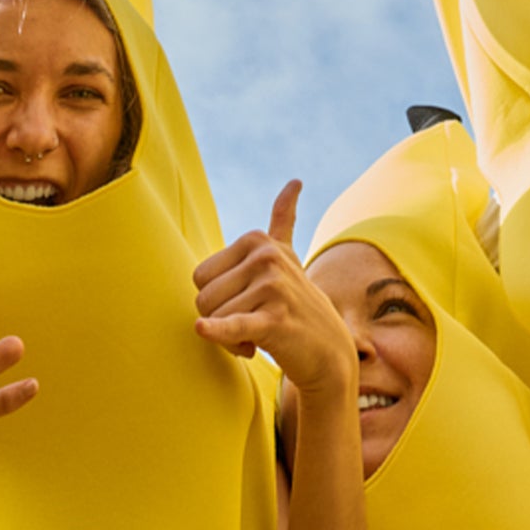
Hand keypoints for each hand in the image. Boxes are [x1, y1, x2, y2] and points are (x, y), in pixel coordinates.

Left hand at [192, 182, 358, 400]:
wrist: (328, 347)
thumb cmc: (295, 300)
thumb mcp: (286, 256)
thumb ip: (283, 220)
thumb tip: (295, 181)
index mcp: (257, 241)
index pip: (200, 277)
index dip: (216, 299)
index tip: (244, 304)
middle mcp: (266, 258)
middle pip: (204, 298)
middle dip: (220, 320)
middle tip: (250, 324)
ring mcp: (272, 288)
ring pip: (216, 320)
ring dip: (231, 340)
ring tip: (259, 336)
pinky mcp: (275, 320)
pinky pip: (234, 325)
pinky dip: (217, 332)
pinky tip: (203, 329)